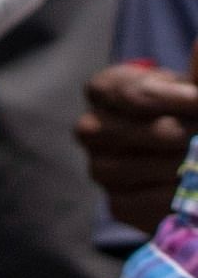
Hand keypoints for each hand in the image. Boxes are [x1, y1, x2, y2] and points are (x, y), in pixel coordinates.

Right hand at [85, 58, 197, 229]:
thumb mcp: (189, 89)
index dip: (185, 100)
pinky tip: (193, 187)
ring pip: (159, 169)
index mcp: (103, 90)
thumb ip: (196, 74)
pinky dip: (183, 197)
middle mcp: (91, 128)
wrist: (183, 154)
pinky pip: (152, 203)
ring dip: (195, 166)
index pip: (139, 95)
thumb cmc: (185, 111)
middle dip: (197, 135)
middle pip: (157, 134)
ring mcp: (100, 168)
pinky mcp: (117, 203)